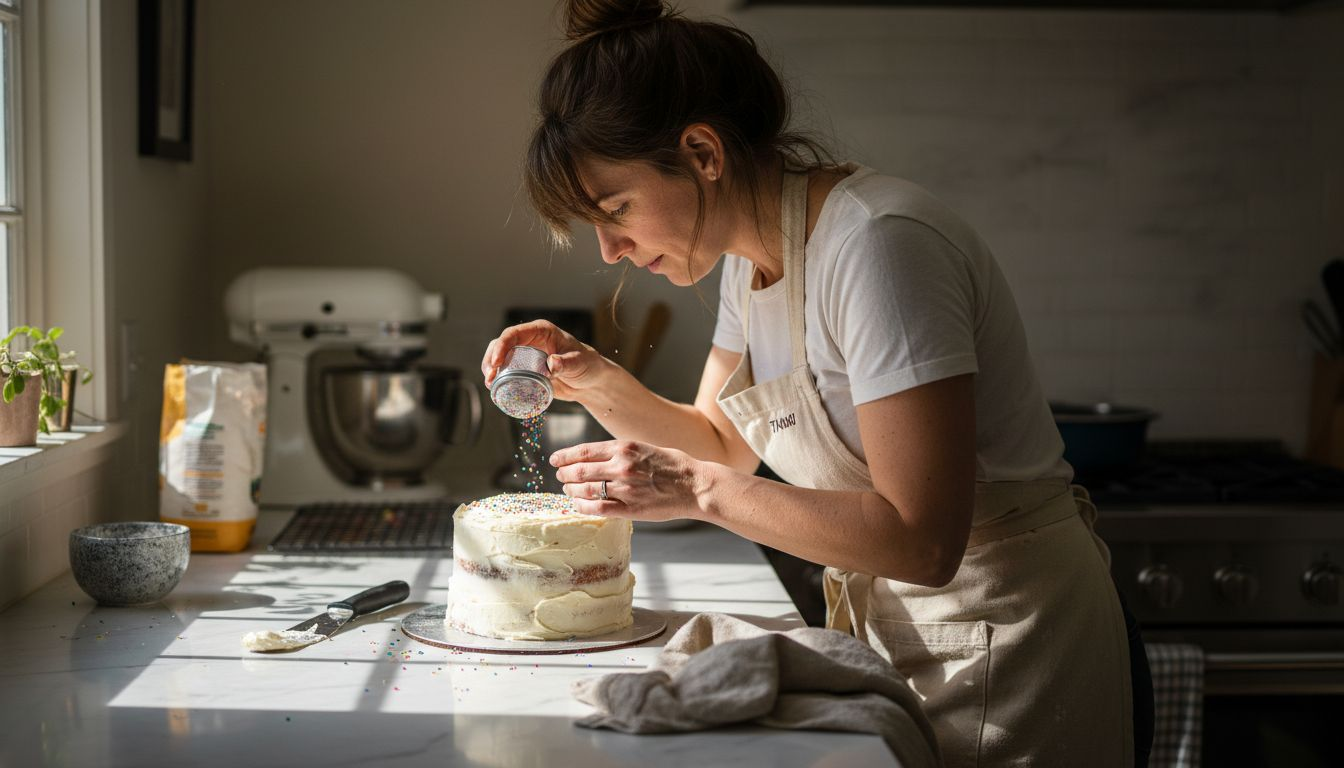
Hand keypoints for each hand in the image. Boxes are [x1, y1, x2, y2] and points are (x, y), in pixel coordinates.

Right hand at [481, 320, 613, 401]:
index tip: (497, 362)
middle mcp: (530, 340)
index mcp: (541, 331)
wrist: (590, 382)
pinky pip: (507, 371)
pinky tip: (496, 388)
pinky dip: (499, 378)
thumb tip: (552, 363)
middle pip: (502, 343)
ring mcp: (526, 355)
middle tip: (490, 376)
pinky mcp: (525, 370)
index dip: (502, 345)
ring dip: (491, 368)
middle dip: (492, 358)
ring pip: (500, 356)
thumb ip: (566, 363)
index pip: (515, 333)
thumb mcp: (579, 363)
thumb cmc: (588, 365)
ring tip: (490, 383)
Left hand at [551, 440, 703, 520]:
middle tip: (560, 477)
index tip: (555, 460)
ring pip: (585, 489)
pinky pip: (598, 508)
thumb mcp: (646, 448)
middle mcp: (621, 466)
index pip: (584, 451)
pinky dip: (583, 506)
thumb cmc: (675, 466)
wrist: (696, 485)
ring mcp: (625, 488)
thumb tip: (598, 457)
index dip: (565, 456)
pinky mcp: (630, 508)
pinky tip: (578, 504)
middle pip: (580, 470)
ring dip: (571, 490)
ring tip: (568, 490)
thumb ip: (622, 452)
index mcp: (624, 448)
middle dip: (565, 474)